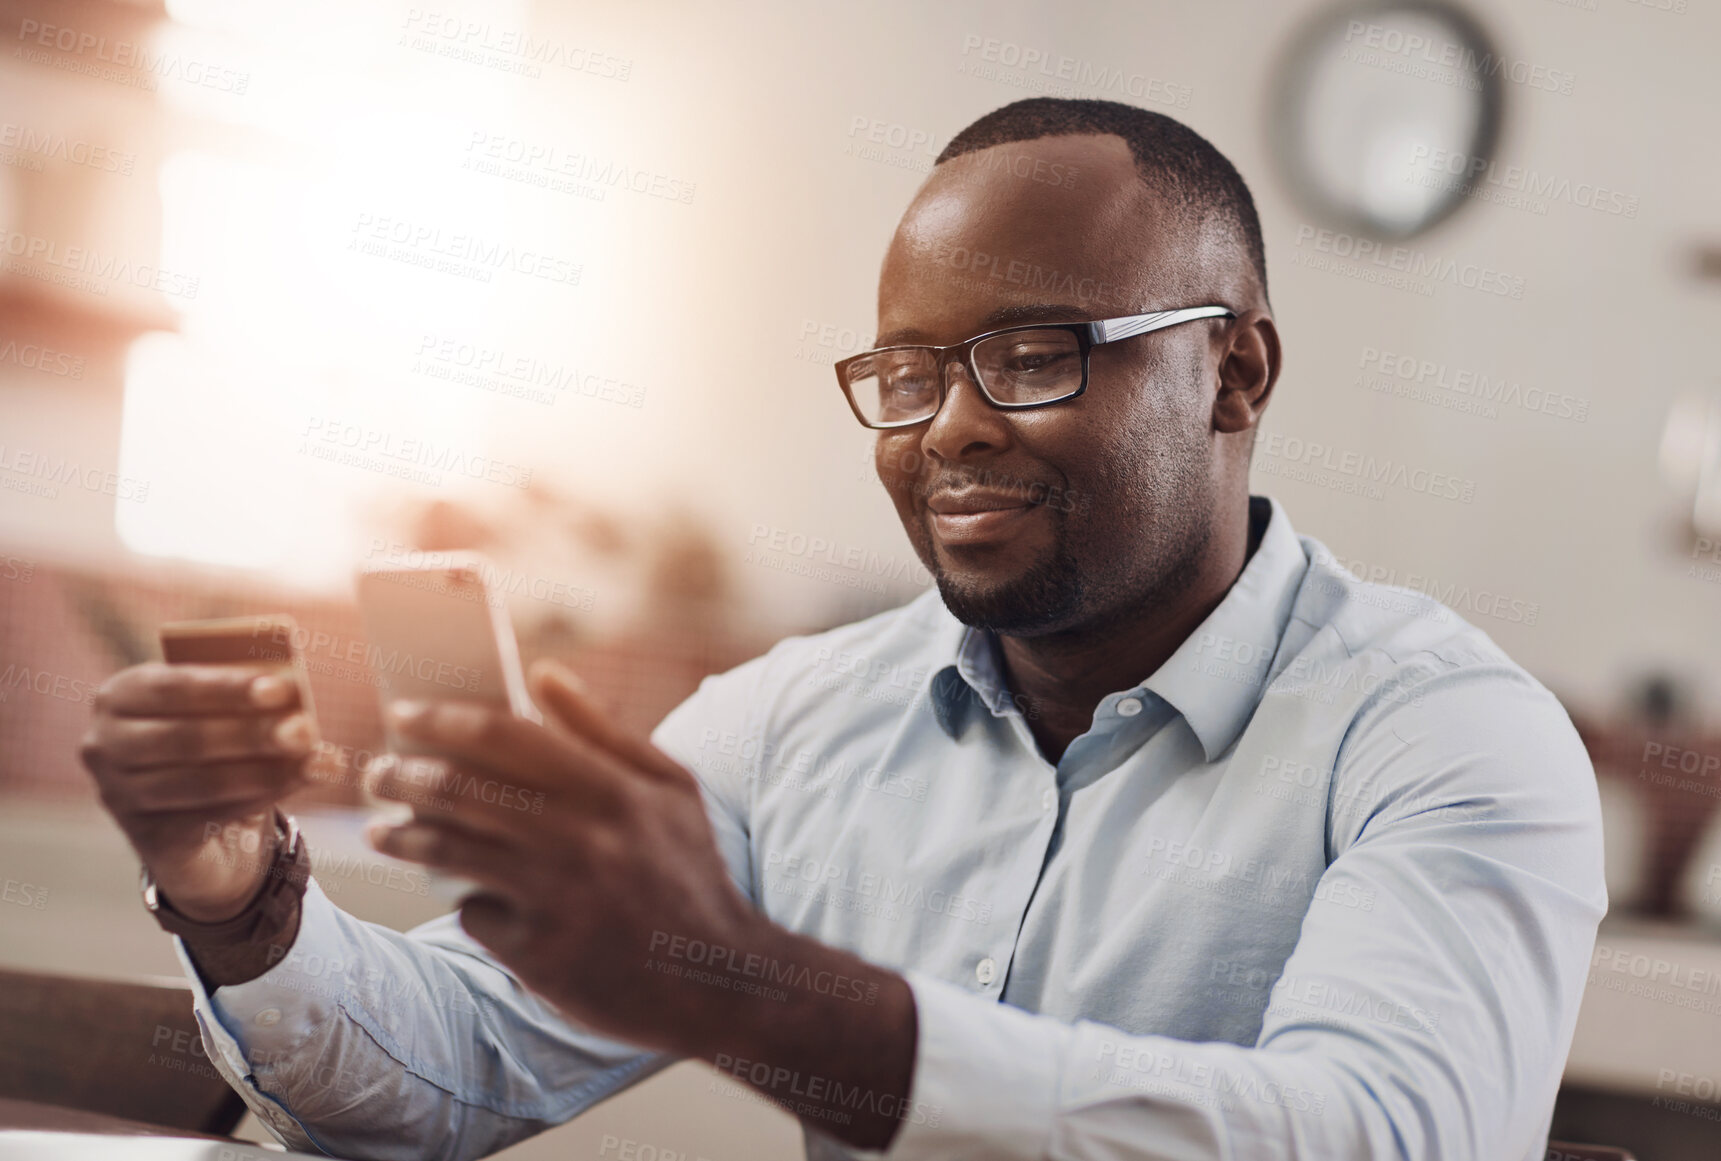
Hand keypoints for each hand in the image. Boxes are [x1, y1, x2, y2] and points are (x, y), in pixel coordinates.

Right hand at [80, 663, 319, 920]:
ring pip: (201, 782)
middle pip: (186, 738)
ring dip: (267, 771)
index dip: (229, 688)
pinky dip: (262, 796)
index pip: (173, 686)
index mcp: (121, 693)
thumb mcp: (222, 709)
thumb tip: (297, 702)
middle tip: (306, 730)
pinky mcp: (145, 835)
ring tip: (317, 761)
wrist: (193, 810)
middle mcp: (105, 743)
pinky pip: (210, 816)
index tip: (283, 688)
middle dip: (253, 734)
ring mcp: (118, 794)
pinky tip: (299, 782)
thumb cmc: (211, 739)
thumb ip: (247, 698)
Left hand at [365, 661, 920, 1148]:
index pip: (505, 736)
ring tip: (383, 832)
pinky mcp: (538, 954)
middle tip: (379, 773)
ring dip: (401, 834)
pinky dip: (468, 904)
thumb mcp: (670, 789)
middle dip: (402, 774)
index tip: (403, 712)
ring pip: (447, 850)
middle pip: (461, 789)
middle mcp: (580, 839)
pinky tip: (476, 901)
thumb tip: (544, 673)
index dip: (442, 719)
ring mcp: (555, 898)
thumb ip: (605, 730)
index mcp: (613, 790)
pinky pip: (474, 915)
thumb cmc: (689, 871)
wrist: (716, 979)